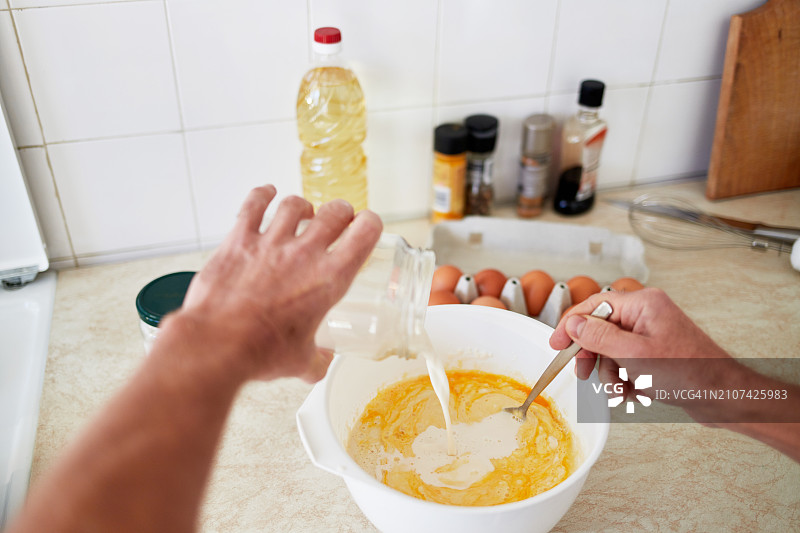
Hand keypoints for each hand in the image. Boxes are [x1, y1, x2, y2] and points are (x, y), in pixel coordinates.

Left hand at [172, 185, 382, 382]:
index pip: (364, 234)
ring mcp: (270, 242)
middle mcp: (304, 253)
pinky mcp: (239, 240)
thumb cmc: (260, 352)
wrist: (218, 344)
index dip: (370, 225)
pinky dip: (262, 195)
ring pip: (295, 205)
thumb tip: (321, 362)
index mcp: (329, 279)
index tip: (368, 226)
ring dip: (303, 206)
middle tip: (339, 219)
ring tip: (303, 211)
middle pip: (334, 213)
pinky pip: (253, 205)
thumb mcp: (300, 361)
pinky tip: (266, 193)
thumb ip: (316, 359)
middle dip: (341, 212)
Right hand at [549, 288, 734, 413]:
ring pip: (611, 352)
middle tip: (585, 373)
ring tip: (624, 389)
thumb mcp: (634, 355)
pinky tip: (636, 393)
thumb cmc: (690, 373)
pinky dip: (625, 382)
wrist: (723, 398)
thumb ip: (599, 337)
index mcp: (643, 304)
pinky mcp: (654, 355)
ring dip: (611, 375)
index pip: (594, 305)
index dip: (571, 324)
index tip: (557, 342)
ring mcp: (650, 335)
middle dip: (594, 356)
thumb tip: (573, 324)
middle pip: (600, 330)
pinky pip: (625, 365)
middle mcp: (646, 315)